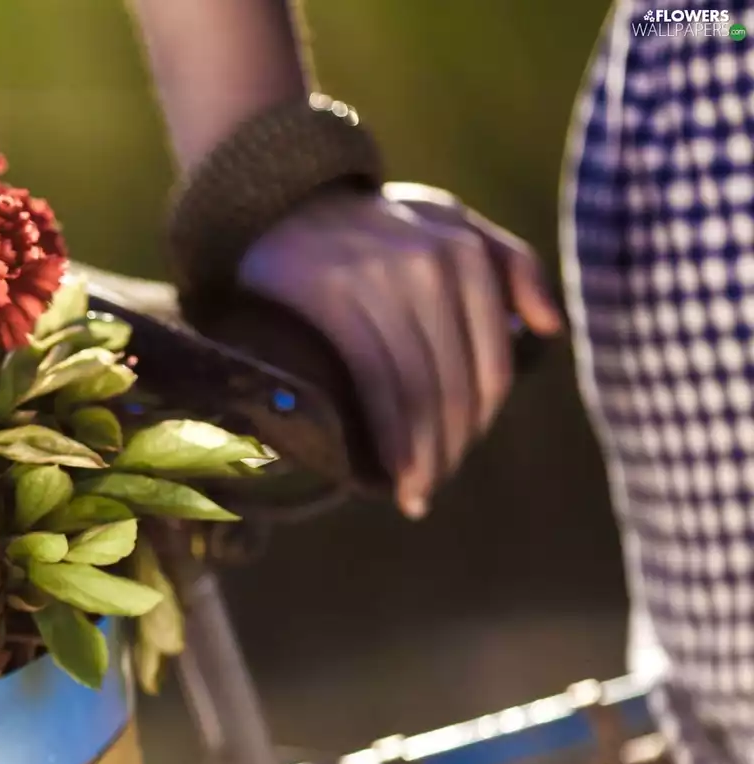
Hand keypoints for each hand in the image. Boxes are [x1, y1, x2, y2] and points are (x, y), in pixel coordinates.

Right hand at [235, 182, 561, 517]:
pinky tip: (388, 472)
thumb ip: (512, 265)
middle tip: (431, 486)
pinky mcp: (339, 302)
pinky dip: (388, 436)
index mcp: (467, 255)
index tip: (461, 456)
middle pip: (455, 384)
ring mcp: (386, 284)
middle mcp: (434, 267)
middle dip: (449, 447)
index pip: (490, 363)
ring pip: (417, 390)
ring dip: (420, 454)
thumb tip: (550, 329)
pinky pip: (376, 384)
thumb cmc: (374, 221)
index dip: (480, 422)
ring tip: (414, 493)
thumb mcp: (451, 222)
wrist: (281, 202)